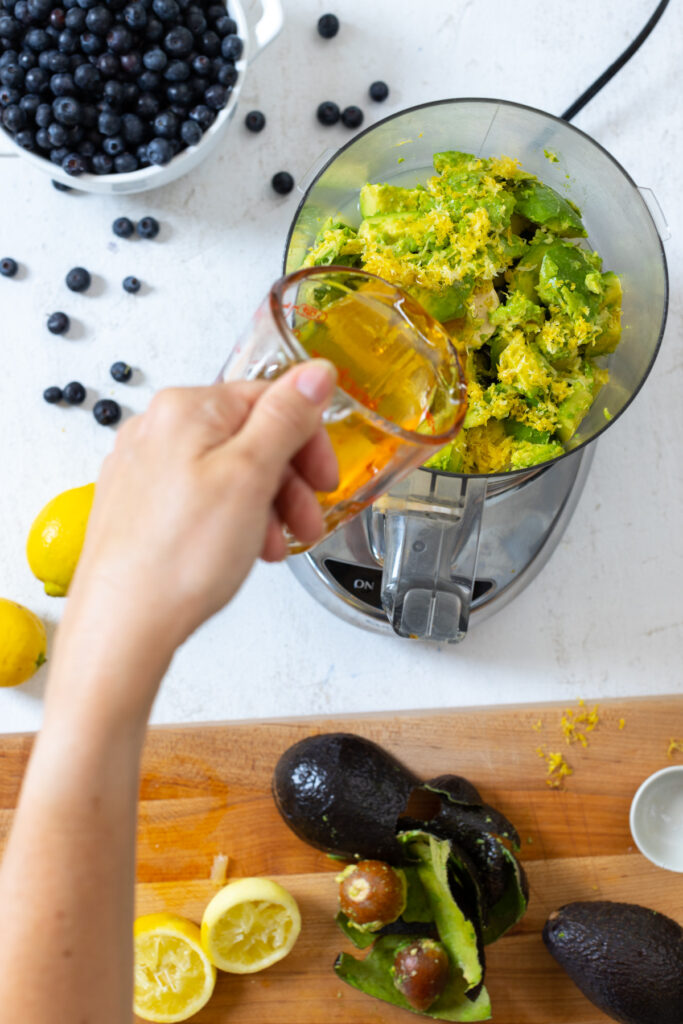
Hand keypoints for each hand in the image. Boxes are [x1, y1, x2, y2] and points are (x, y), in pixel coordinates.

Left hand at [52, 361, 337, 719]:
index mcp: (185, 408)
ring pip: (225, 470)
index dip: (308, 442)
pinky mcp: (137, 505)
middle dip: (287, 480)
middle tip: (305, 520)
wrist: (123, 625)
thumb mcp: (252, 477)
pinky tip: (240, 548)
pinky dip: (230, 518)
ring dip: (262, 504)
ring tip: (274, 544)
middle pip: (247, 436)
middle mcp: (155, 429)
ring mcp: (142, 468)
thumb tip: (314, 373)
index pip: (268, 399)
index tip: (324, 477)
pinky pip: (199, 497)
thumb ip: (286, 417)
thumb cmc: (177, 558)